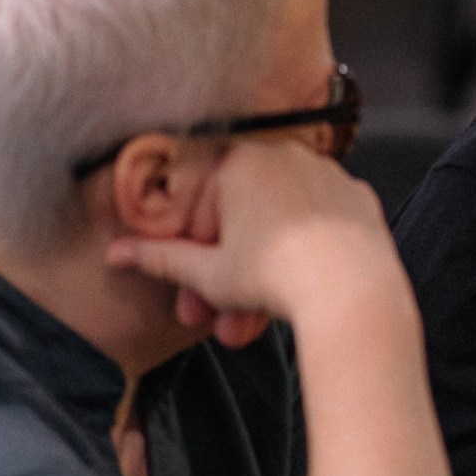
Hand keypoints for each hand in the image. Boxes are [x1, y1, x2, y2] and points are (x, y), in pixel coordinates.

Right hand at [106, 139, 401, 340]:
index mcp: (238, 160)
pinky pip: (316, 222)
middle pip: (240, 217)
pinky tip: (295, 286)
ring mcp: (325, 172)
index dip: (191, 250)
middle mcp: (284, 155)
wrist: (353, 291)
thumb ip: (159, 258)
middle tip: (213, 314)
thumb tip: (119, 252)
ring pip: (278, 223)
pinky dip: (302, 251)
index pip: (198, 200)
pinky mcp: (356, 196)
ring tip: (251, 320)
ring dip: (260, 272)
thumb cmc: (279, 277)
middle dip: (223, 273)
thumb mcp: (208, 273)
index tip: (190, 284)